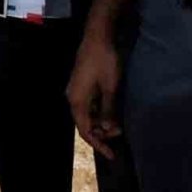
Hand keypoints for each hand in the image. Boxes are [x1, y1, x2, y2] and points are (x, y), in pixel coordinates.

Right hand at [67, 27, 124, 158]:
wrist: (98, 36)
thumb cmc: (104, 61)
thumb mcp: (110, 88)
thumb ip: (108, 111)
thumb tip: (108, 130)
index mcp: (77, 100)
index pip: (85, 130)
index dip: (98, 144)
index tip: (112, 155)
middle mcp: (73, 97)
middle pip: (84, 123)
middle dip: (101, 133)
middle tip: (119, 136)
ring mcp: (76, 89)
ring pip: (86, 114)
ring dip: (100, 123)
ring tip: (117, 127)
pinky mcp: (81, 83)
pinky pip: (88, 105)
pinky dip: (99, 113)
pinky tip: (109, 113)